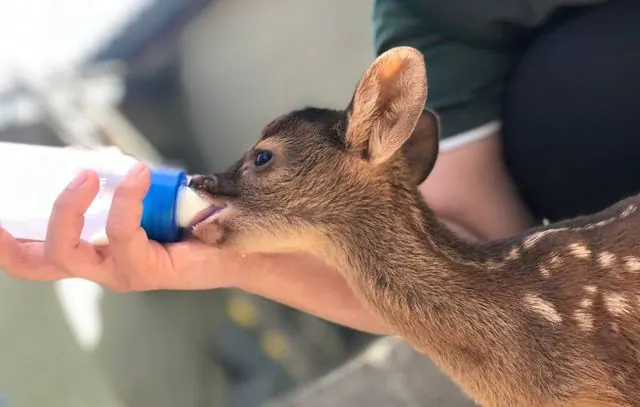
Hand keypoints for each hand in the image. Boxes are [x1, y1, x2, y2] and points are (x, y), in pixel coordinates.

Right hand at [0, 163, 240, 291]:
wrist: (237, 247)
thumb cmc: (190, 221)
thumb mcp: (144, 197)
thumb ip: (114, 183)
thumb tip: (85, 154)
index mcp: (94, 251)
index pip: (37, 254)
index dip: (7, 241)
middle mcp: (100, 267)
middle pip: (37, 263)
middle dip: (9, 240)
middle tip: (1, 215)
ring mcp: (119, 273)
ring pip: (68, 250)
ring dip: (69, 206)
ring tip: (86, 174)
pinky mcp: (144, 271)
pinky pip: (121, 233)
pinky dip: (124, 198)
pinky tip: (138, 174)